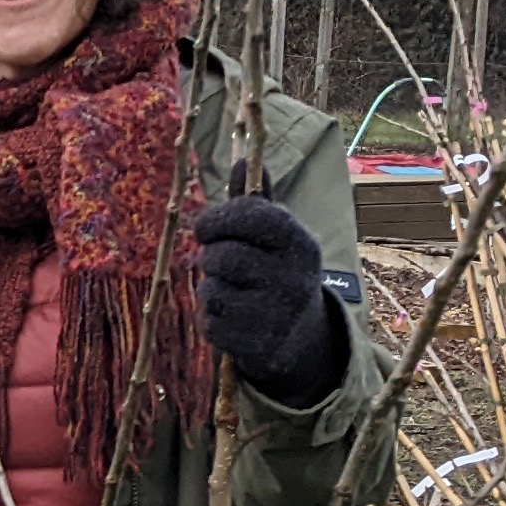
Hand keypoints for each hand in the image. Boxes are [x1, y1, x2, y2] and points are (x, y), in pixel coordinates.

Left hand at [191, 192, 348, 402]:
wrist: (298, 335)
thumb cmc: (275, 270)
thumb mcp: (273, 235)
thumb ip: (253, 202)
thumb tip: (240, 161)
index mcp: (301, 243)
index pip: (251, 216)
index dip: (216, 218)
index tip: (203, 227)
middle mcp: (295, 279)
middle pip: (222, 256)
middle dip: (209, 256)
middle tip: (216, 260)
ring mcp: (278, 316)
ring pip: (212, 291)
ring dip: (209, 288)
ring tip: (229, 288)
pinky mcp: (258, 345)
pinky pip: (209, 322)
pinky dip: (210, 317)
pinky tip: (231, 315)